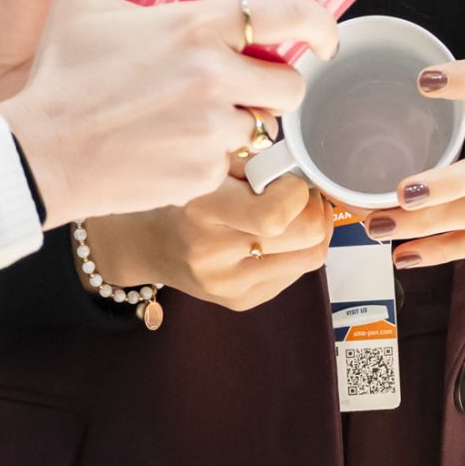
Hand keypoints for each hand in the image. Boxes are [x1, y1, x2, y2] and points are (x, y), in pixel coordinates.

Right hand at [0, 0, 334, 225]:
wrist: (37, 154)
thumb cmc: (59, 74)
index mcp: (196, 27)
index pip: (292, 17)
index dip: (321, 25)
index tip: (324, 36)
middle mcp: (215, 78)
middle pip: (290, 86)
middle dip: (274, 85)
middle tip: (245, 83)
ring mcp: (211, 131)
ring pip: (256, 127)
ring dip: (234, 121)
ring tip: (188, 116)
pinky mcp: (201, 175)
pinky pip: (223, 163)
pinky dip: (204, 156)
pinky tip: (165, 144)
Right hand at [95, 157, 341, 311]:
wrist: (150, 244)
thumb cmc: (185, 196)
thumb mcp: (211, 166)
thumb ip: (255, 163)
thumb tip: (304, 168)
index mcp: (202, 210)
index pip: (275, 214)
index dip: (296, 190)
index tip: (288, 177)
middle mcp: (213, 253)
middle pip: (306, 236)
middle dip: (314, 208)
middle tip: (301, 194)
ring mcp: (228, 284)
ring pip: (311, 257)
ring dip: (314, 230)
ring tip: (296, 212)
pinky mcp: (241, 301)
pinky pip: (297, 273)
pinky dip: (298, 250)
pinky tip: (278, 236)